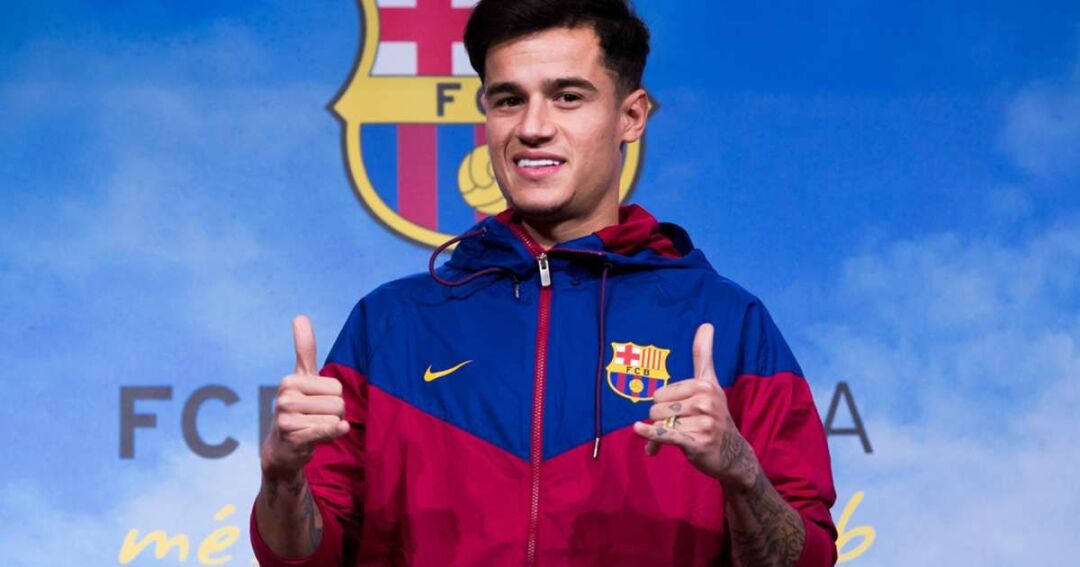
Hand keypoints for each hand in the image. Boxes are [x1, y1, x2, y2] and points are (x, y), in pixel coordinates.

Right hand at [260, 315, 349, 479]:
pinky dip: (335, 433)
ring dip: (331, 426)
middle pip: (338, 402)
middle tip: (316, 419)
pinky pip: (328, 429)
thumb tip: (300, 316)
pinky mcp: (294, 436)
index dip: (333, 398)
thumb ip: (304, 349)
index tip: (316, 403)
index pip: (336, 386)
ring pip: (336, 418)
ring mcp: (287, 417)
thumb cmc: (299, 409)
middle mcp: (285, 397)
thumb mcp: (302, 378)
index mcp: (290, 380)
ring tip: (314, 428)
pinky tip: (332, 433)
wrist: (283, 449)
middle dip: (334, 414)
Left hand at [632, 323, 758, 489]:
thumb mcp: (710, 381)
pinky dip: (650, 434)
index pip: (660, 393)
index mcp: (705, 384)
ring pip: (660, 423)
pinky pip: (666, 435)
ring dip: (663, 433)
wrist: (730, 451)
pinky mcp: (698, 442)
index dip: (663, 404)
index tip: (679, 409)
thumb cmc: (713, 413)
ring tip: (681, 436)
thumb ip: (703, 354)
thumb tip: (706, 324)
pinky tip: (638, 429)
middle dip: (661, 419)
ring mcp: (704, 423)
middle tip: (681, 425)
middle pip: (657, 408)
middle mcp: (706, 402)